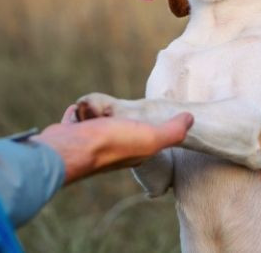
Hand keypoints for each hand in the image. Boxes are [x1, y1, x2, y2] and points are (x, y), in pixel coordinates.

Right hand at [31, 105, 192, 184]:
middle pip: (118, 129)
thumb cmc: (111, 143)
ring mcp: (89, 143)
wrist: (70, 148)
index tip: (151, 116)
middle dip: (119, 118)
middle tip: (121, 109)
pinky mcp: (70, 135)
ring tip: (99, 107)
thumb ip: (172, 132)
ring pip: (96, 124)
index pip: (145, 138)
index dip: (149, 128)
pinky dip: (77, 114)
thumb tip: (191, 119)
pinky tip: (78, 110)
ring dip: (97, 114)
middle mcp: (111, 150)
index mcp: (133, 152)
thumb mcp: (150, 137)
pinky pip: (75, 120)